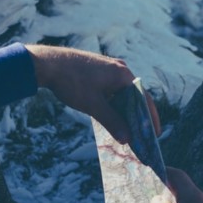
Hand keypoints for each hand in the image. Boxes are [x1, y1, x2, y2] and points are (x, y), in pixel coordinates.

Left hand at [26, 44, 159, 143]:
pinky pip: (112, 90)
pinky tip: (110, 117)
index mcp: (123, 74)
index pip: (143, 98)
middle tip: (140, 136)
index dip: (150, 118)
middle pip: (134, 96)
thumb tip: (127, 139)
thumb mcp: (93, 106)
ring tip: (126, 130)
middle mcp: (119, 69)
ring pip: (121, 94)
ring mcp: (108, 68)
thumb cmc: (72, 83)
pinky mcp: (98, 71)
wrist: (47, 64)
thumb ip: (112, 122)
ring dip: (123, 111)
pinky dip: (113, 104)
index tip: (154, 134)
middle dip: (136, 117)